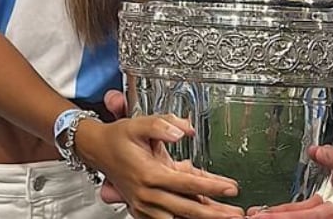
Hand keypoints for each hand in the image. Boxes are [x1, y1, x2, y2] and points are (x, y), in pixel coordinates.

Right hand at [79, 113, 241, 218]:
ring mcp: (144, 206)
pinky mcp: (143, 210)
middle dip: (214, 213)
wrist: (97, 149)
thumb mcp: (139, 123)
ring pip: (178, 218)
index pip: (187, 183)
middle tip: (236, 214)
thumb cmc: (118, 137)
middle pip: (186, 209)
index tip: (231, 188)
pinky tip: (204, 214)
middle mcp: (147, 195)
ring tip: (224, 217)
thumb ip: (163, 124)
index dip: (211, 186)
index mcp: (149, 174)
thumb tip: (184, 129)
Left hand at [248, 146, 332, 217]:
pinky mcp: (319, 214)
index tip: (262, 217)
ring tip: (251, 216)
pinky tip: (265, 213)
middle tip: (248, 218)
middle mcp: (328, 218)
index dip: (283, 217)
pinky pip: (298, 215)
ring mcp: (323, 218)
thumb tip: (317, 151)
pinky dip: (282, 214)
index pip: (305, 217)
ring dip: (274, 218)